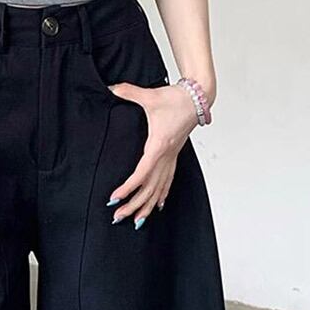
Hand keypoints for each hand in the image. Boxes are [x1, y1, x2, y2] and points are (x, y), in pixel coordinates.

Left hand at [107, 83, 199, 227]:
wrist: (197, 97)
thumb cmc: (176, 98)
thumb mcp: (150, 96)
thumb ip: (129, 92)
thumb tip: (112, 88)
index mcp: (159, 146)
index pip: (141, 173)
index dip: (128, 188)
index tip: (114, 198)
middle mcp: (167, 156)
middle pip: (149, 188)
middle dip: (134, 205)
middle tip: (117, 217)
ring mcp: (172, 158)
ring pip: (159, 188)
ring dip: (147, 206)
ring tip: (135, 221)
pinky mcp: (174, 156)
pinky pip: (168, 180)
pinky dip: (162, 195)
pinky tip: (157, 206)